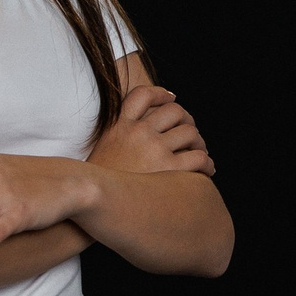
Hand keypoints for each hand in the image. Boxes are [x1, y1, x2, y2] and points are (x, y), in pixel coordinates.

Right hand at [91, 81, 215, 177]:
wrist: (88, 201)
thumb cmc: (94, 185)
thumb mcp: (96, 152)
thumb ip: (116, 140)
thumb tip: (137, 140)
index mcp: (118, 125)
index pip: (143, 94)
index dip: (161, 94)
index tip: (171, 100)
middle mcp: (137, 132)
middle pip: (175, 111)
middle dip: (187, 121)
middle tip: (191, 136)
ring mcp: (152, 148)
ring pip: (190, 133)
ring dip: (199, 142)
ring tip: (200, 153)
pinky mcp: (167, 169)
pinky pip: (199, 158)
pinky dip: (207, 163)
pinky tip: (206, 170)